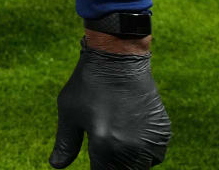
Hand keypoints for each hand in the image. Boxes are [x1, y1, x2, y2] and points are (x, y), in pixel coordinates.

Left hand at [50, 37, 169, 168]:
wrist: (118, 60)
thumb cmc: (88, 85)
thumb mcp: (69, 113)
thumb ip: (66, 143)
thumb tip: (55, 165)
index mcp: (105, 145)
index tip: (93, 161)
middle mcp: (131, 148)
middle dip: (111, 166)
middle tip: (103, 146)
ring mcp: (150, 141)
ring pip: (140, 167)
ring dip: (128, 162)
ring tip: (115, 141)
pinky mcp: (163, 132)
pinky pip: (155, 155)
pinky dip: (143, 152)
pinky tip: (130, 136)